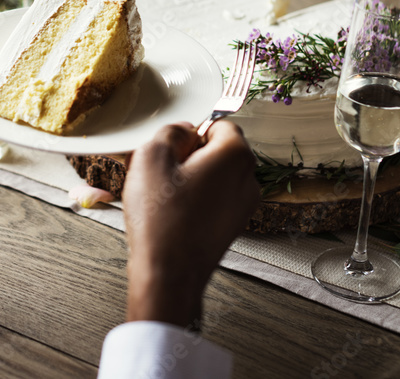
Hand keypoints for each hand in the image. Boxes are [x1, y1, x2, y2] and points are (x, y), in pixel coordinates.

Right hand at [122, 122, 258, 326]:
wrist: (168, 275)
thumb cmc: (161, 218)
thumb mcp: (151, 156)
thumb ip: (171, 132)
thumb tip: (184, 131)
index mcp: (235, 156)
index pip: (220, 124)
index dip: (191, 132)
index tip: (172, 149)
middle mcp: (248, 180)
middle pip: (218, 152)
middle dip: (190, 156)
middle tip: (162, 172)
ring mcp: (243, 207)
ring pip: (214, 177)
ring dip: (190, 179)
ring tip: (163, 196)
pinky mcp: (231, 228)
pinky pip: (213, 200)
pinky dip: (194, 201)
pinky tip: (171, 214)